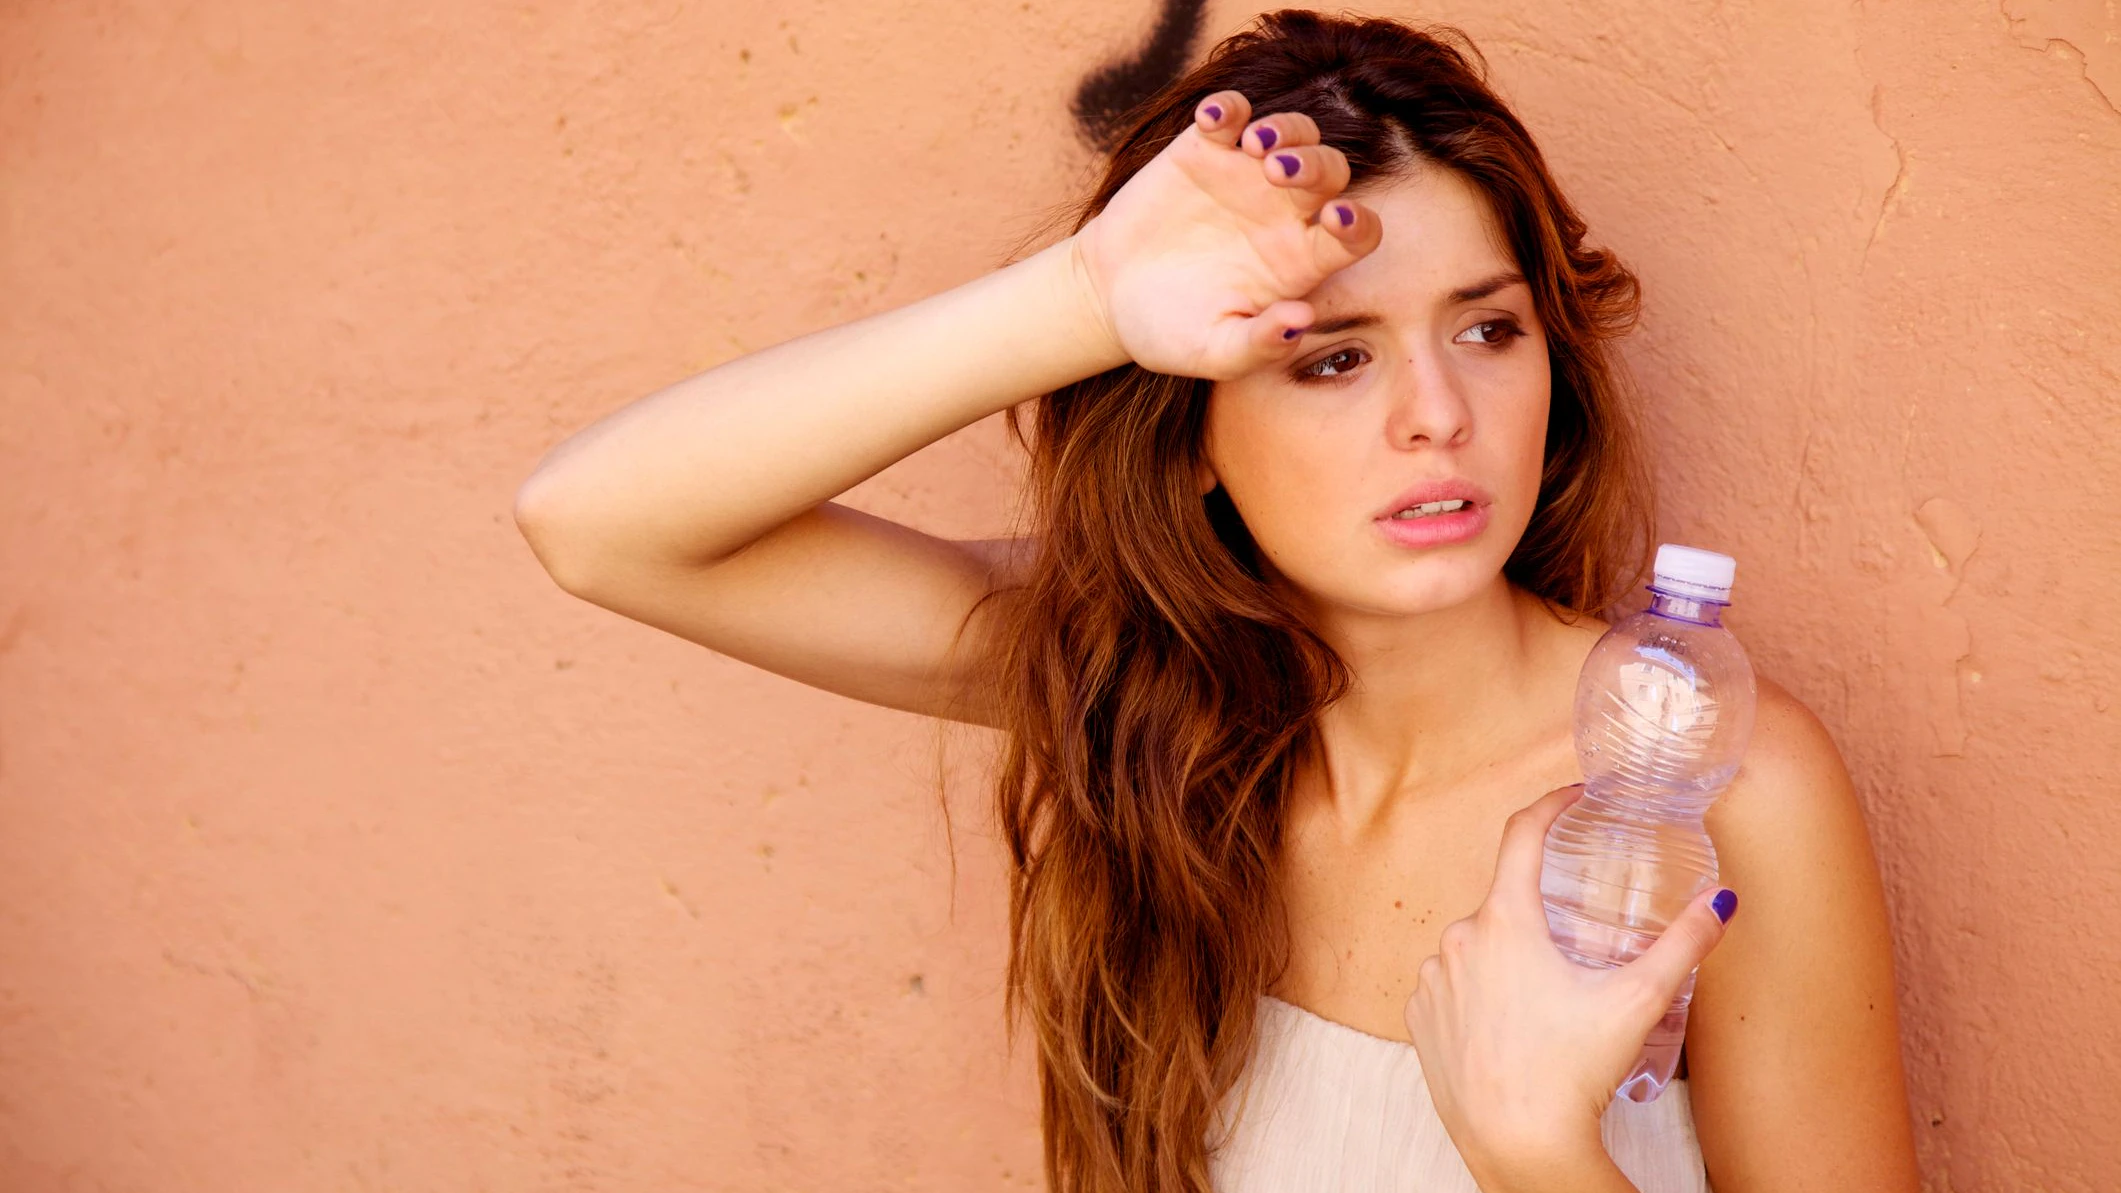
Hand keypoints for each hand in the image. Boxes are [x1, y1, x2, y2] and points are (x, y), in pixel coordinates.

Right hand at [1066, 89, 1382, 379]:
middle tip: (1278, 172)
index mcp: (1300, 261)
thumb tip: (1300, 323)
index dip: (1358, 224)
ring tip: (1253, 144)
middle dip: (1315, 163)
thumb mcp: (1212, 352)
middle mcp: (1285, 213)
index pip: (1356, 235)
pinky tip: (1212, 120)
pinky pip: (1231, 114)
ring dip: (1283, 128)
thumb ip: (1259, 344)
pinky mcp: (1204, 150)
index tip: (1334, 221)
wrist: (1110, 298)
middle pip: (1331, 170)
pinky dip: (1228, 108)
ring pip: (1293, 132)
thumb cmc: (1170, 332)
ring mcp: (1246, 176)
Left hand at [1403, 784, 1737, 1191]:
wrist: (1518, 1144)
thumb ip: (1682, 945)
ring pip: (1478, 948)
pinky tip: (1510, 1026)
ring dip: (1509, 960)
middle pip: (1507, 904)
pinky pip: (1452, 987)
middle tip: (1579, 949)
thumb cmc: (1572, 1072)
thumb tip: (1720, 901)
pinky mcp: (1418, 1019)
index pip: (1521, 834)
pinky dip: (1479, 994)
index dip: (1550, 806)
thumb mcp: (1637, 1001)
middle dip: (1542, 918)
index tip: (1573, 798)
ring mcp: (1432, 980)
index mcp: (1504, 921)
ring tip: (1547, 1004)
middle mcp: (1456, 940)